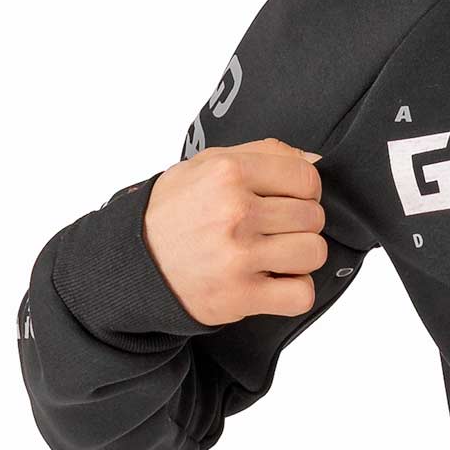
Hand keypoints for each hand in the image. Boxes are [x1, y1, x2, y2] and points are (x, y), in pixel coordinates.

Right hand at [143, 137, 327, 325]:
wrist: (132, 264)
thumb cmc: (174, 213)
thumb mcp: (206, 165)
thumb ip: (264, 154)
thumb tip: (316, 159)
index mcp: (228, 173)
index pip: (307, 177)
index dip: (304, 191)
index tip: (286, 201)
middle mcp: (234, 212)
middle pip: (314, 217)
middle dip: (299, 225)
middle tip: (270, 231)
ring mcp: (238, 256)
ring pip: (314, 253)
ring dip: (299, 258)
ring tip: (271, 256)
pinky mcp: (240, 295)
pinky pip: (301, 294)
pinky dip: (293, 293)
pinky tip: (271, 282)